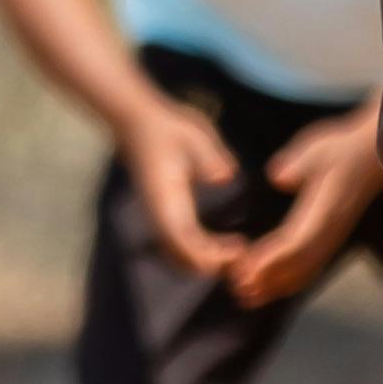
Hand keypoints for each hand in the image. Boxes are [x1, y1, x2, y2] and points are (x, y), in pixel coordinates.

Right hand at [113, 98, 247, 284]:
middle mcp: (158, 212)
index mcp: (165, 196)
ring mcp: (159, 215)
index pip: (180, 237)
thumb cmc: (167, 126)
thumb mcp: (192, 134)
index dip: (205, 253)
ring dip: (206, 260)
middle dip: (210, 262)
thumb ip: (208, 156)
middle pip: (179, 255)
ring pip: (178, 255)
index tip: (236, 251)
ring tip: (239, 251)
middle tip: (245, 253)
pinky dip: (201, 253)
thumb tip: (225, 176)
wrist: (137, 120)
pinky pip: (180, 245)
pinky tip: (226, 245)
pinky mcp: (165, 214)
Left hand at [227, 109, 382, 305]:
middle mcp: (329, 232)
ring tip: (245, 295)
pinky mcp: (329, 240)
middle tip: (236, 286)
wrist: (372, 156)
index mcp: (325, 211)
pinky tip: (269, 287)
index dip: (272, 258)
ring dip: (275, 286)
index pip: (297, 241)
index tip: (247, 267)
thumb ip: (298, 163)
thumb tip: (278, 176)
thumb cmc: (343, 149)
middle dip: (267, 279)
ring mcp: (331, 240)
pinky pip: (309, 269)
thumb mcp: (319, 148)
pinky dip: (287, 281)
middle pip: (298, 266)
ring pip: (304, 272)